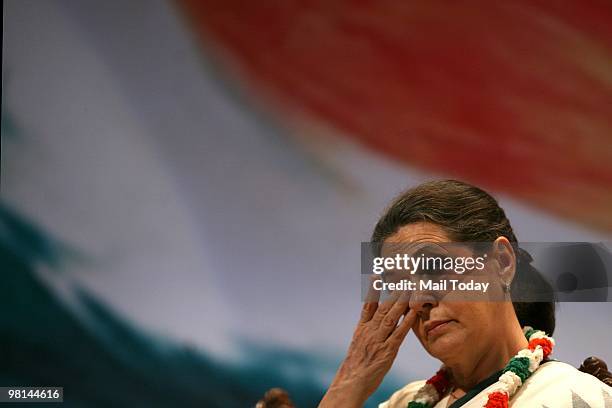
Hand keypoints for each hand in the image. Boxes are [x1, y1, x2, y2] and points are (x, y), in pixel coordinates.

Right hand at [319, 283, 415, 406]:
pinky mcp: (387, 351)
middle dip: (393, 292)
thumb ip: (365, 332)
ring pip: (391, 316)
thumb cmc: (355, 367)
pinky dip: (406, 321)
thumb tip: (370, 322)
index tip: (376, 276)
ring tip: (409, 289)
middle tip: (401, 279)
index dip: (373, 290)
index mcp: (361, 329)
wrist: (350, 382)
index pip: (368, 305)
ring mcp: (378, 340)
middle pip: (382, 307)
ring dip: (401, 301)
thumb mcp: (357, 345)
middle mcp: (369, 331)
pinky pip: (399, 333)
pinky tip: (413, 311)